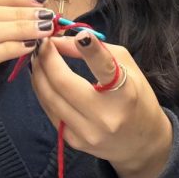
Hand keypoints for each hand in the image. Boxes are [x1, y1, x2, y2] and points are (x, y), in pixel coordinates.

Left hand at [31, 33, 172, 177]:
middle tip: (43, 42)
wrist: (141, 143)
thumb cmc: (136, 98)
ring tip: (37, 55)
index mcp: (125, 94)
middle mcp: (105, 116)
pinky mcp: (73, 141)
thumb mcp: (127, 67)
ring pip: (49, 97)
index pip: (105, 68)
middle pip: (63, 83)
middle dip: (47, 58)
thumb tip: (63, 41)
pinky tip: (40, 77)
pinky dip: (42, 90)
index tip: (80, 34)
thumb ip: (97, 50)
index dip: (91, 50)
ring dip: (38, 72)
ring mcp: (87, 132)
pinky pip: (50, 111)